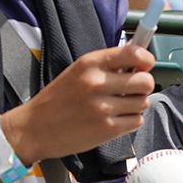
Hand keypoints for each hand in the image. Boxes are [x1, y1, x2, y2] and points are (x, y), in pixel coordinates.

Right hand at [0, 42, 154, 163]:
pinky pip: (137, 121)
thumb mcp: (78, 71)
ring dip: (136, 105)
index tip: (144, 66)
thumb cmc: (59, 99)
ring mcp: (103, 107)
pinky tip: (114, 119)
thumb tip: (141, 61)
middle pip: (145, 81)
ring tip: (118, 106)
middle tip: (131, 90)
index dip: (146, 60)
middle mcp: (97, 83)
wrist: (35, 128)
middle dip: (143, 86)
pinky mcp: (107, 129)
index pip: (134, 54)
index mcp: (90, 63)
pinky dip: (130, 121)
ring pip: (144, 102)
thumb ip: (108, 65)